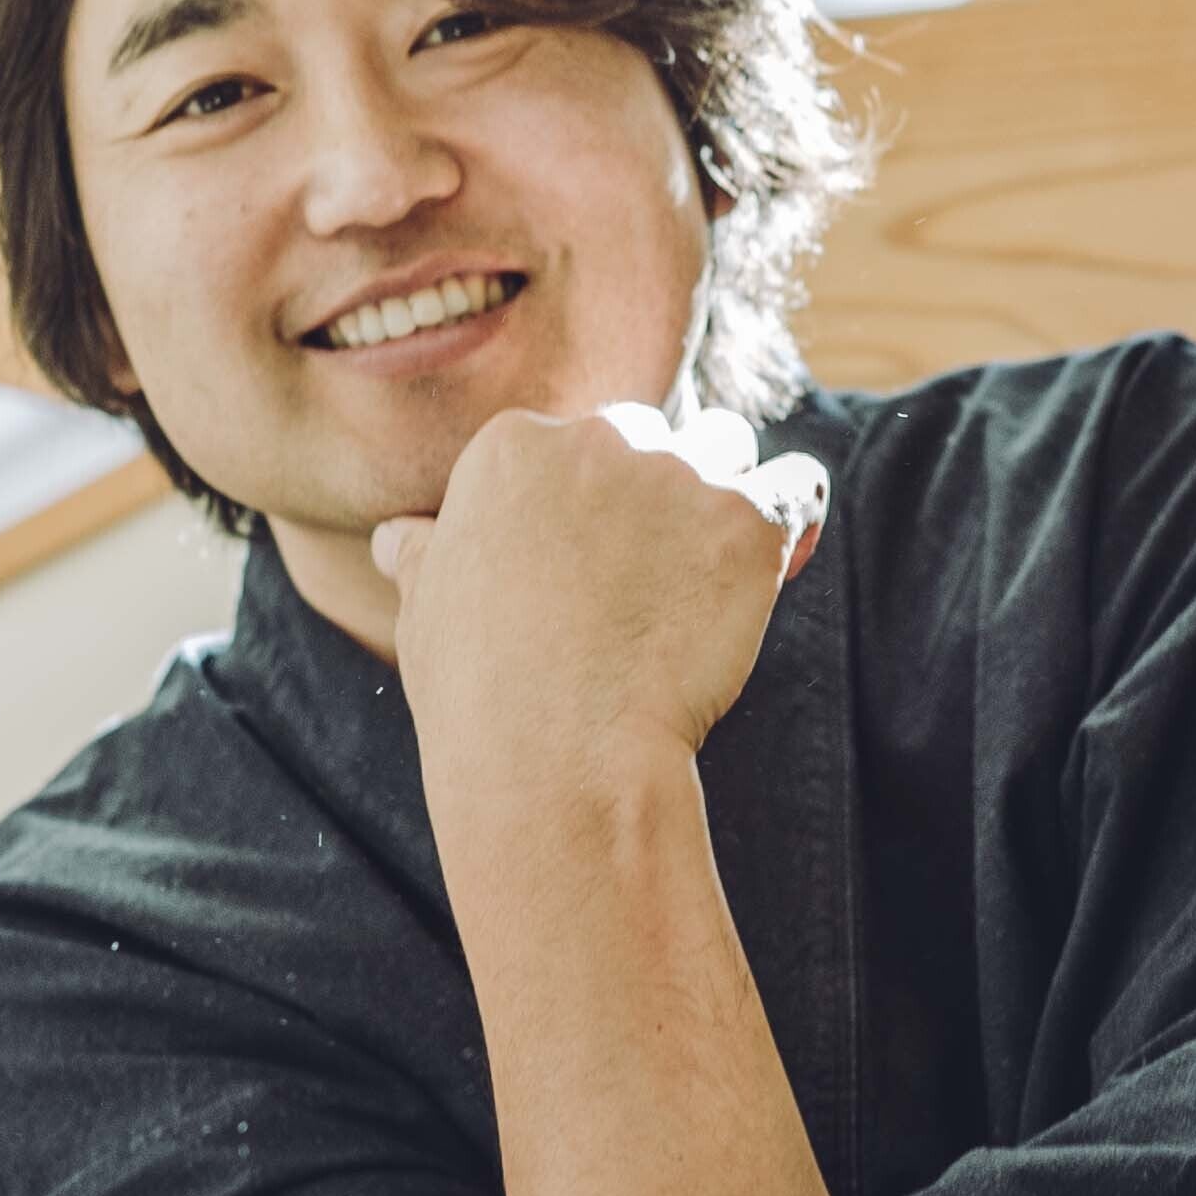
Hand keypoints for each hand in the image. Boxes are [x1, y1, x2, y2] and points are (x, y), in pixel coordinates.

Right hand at [370, 402, 824, 788]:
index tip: (593, 570)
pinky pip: (794, 494)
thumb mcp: (426, 612)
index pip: (574, 442)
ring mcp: (677, 474)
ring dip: (721, 501)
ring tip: (704, 584)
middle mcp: (596, 438)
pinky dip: (788, 530)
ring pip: (725, 452)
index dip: (592, 505)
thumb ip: (427, 555)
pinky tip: (765, 578)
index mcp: (512, 446)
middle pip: (652, 438)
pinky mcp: (748, 520)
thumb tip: (401, 538)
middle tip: (650, 587)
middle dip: (657, 497)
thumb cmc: (481, 696)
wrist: (560, 757)